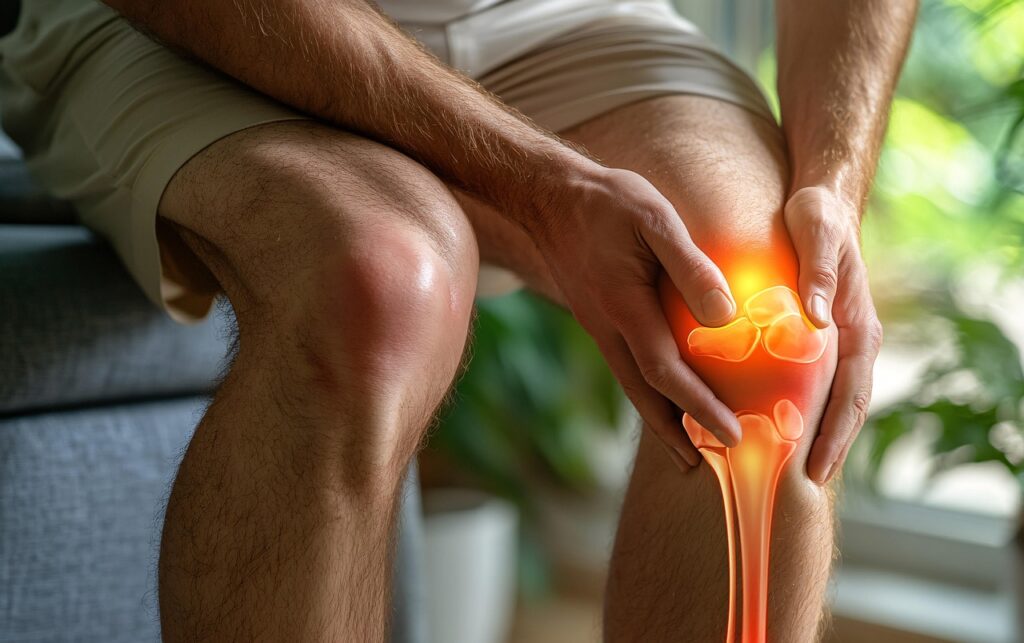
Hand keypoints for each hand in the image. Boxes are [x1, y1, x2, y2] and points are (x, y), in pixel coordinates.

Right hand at [526, 162, 742, 463]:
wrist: (549, 196)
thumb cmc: (607, 201)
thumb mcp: (654, 219)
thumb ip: (690, 266)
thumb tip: (724, 317)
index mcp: (624, 307)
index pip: (665, 372)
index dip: (699, 407)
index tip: (731, 434)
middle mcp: (607, 327)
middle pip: (642, 395)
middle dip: (674, 433)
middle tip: (701, 466)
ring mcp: (596, 324)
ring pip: (630, 384)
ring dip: (658, 418)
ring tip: (683, 447)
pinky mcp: (595, 316)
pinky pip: (622, 365)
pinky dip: (645, 390)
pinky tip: (660, 391)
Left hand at [784, 186, 883, 482]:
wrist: (818, 202)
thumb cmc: (817, 217)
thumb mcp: (817, 233)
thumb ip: (819, 272)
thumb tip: (819, 317)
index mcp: (860, 326)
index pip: (853, 393)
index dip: (836, 433)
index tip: (818, 467)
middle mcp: (852, 341)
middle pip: (846, 408)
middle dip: (828, 448)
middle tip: (804, 486)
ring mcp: (836, 342)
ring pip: (830, 400)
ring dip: (814, 435)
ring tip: (788, 471)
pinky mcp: (815, 338)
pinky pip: (811, 381)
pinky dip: (798, 408)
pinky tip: (772, 426)